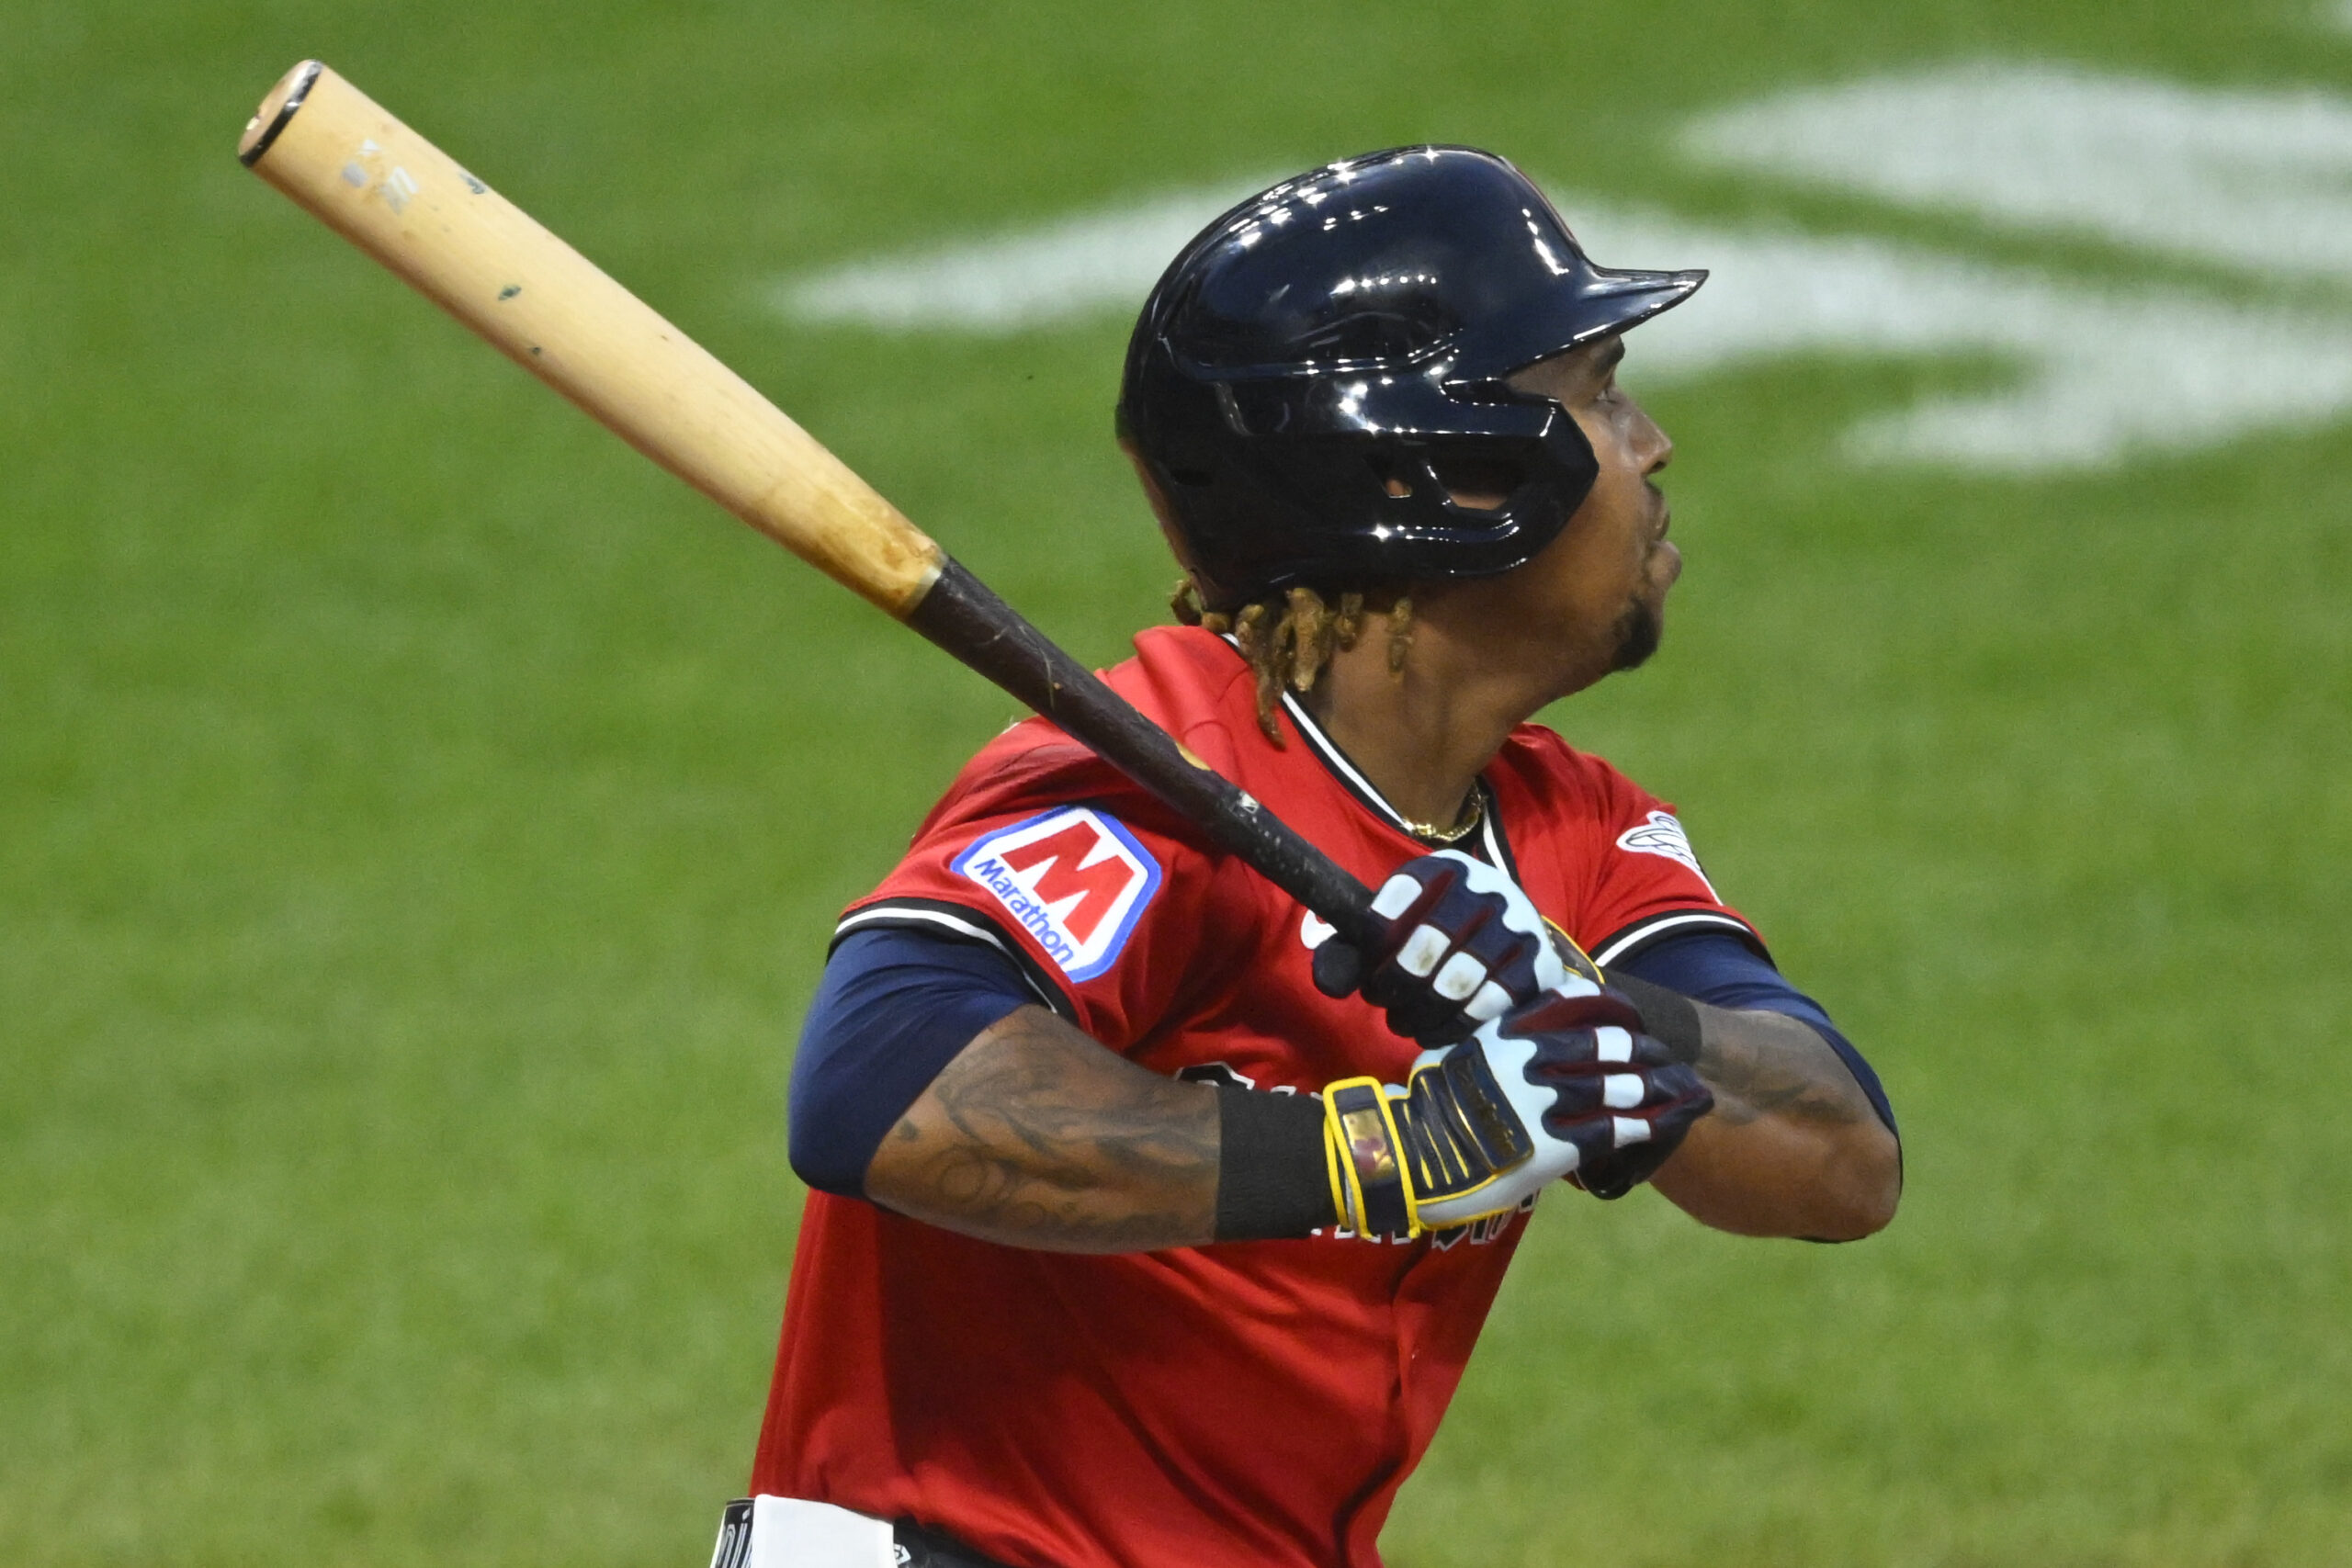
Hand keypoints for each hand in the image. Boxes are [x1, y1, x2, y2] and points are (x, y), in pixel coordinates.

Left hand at [1312, 849, 1592, 1046]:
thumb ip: (1352, 949)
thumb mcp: (1394, 928)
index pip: (1402, 892)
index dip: (1376, 934)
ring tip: (1402, 1021)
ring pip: (1458, 978)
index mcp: (1443, 868)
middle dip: (1394, 981)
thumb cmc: (1438, 936)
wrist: (1512, 942)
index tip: (1367, 962)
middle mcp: (1485, 888)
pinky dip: (1453, 1024)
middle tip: (1380, 999)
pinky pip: (1490, 1002)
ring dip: (1420, 1009)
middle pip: (1428, 942)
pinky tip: (1434, 1032)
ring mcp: (1516, 925)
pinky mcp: (1537, 965)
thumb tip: (1331, 984)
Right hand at [1322, 980, 1714, 1236]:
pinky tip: (1665, 1124)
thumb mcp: (1455, 1055)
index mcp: (1511, 1030)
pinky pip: (1619, 1130)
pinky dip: (1649, 1125)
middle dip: (1648, 1052)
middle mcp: (1535, 1058)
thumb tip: (1515, 1043)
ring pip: (1625, 1087)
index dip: (1614, 1010)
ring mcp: (1550, 1100)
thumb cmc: (1428, 1108)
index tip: (1632, 1016)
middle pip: (1613, 1047)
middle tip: (1669, 1059)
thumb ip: (1494, 1044)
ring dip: (1662, 1088)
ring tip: (1687, 1091)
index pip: (1578, 1004)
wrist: (1415, 1158)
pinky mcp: (1561, 1144)